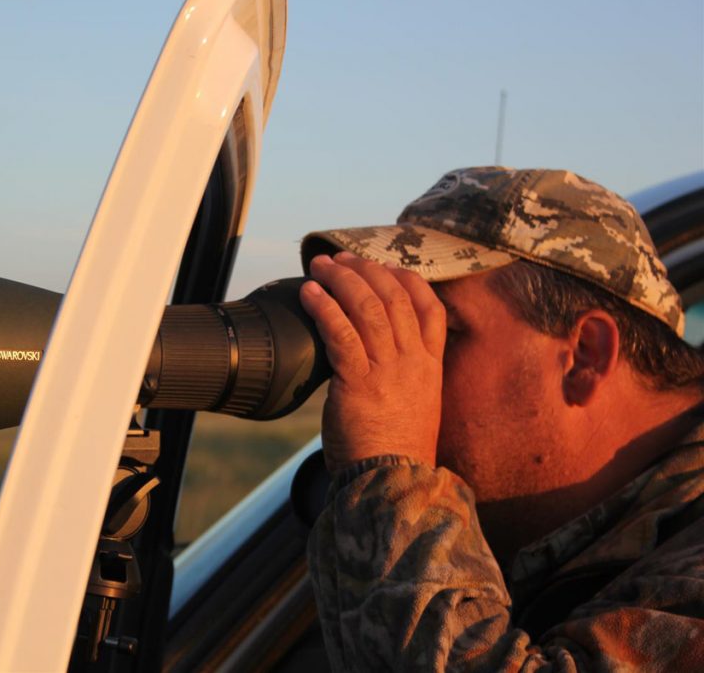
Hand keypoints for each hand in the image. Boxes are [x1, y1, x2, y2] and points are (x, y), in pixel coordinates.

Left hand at [299, 253, 445, 471]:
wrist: (393, 483)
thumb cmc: (396, 453)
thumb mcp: (416, 409)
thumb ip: (404, 380)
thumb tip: (377, 362)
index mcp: (430, 368)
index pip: (430, 308)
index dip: (406, 280)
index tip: (384, 266)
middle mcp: (413, 363)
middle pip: (395, 298)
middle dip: (365, 270)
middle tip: (339, 258)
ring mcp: (389, 371)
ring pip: (368, 308)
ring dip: (341, 280)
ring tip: (319, 266)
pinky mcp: (359, 382)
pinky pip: (341, 333)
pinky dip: (324, 308)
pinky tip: (309, 294)